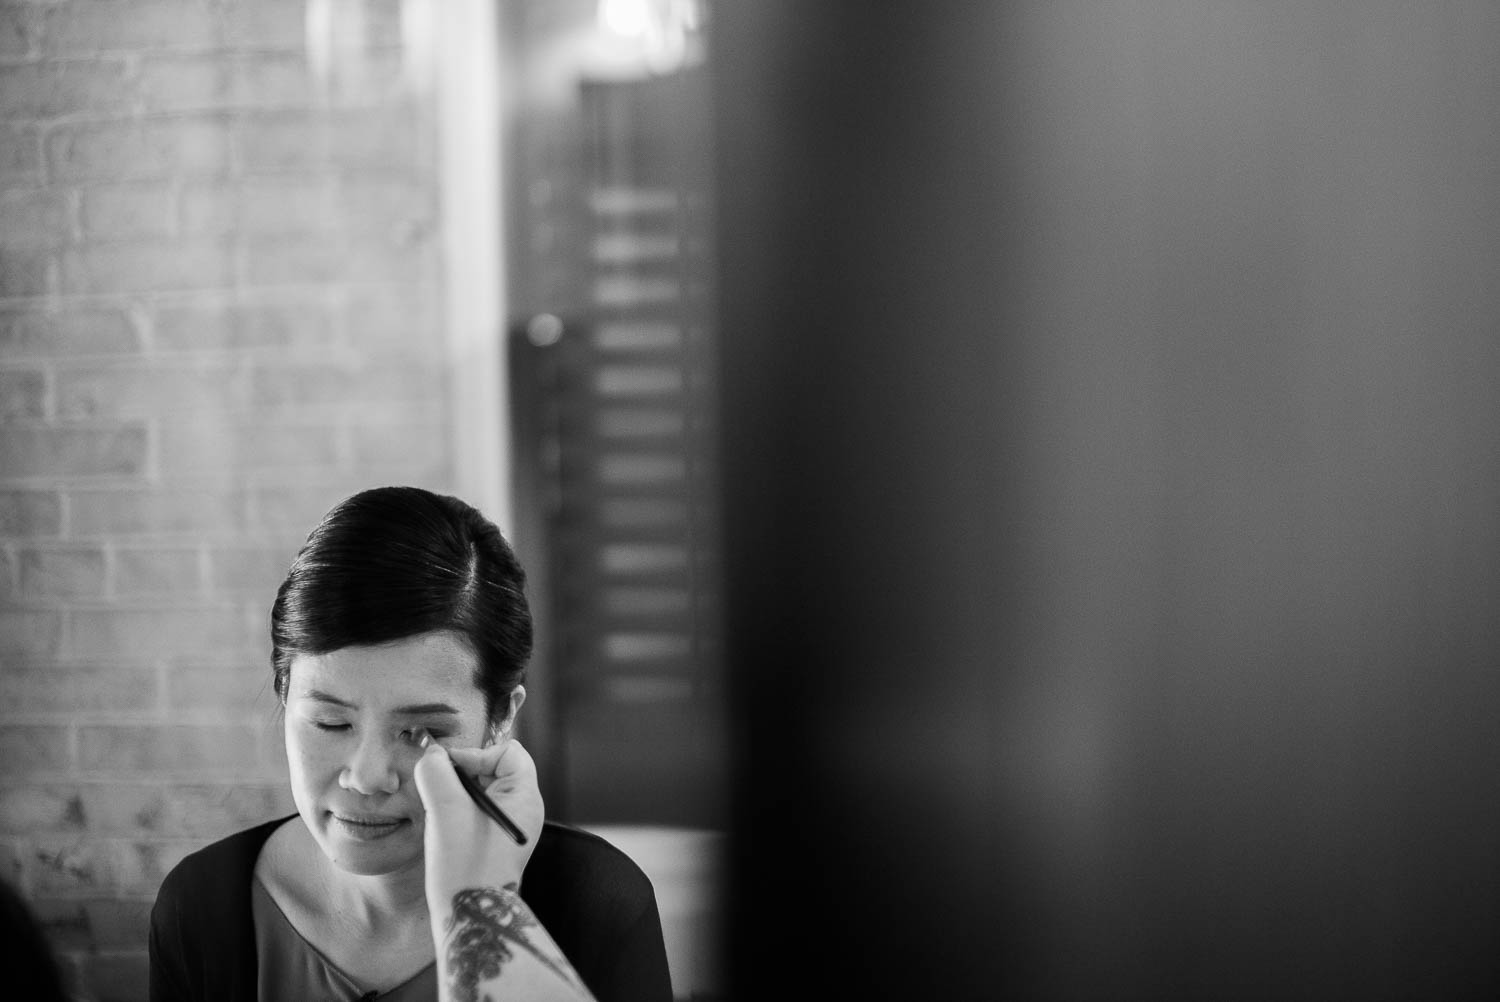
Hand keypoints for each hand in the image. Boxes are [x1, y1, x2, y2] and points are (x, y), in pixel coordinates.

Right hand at [412, 736, 543, 904]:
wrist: (470, 916)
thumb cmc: (465, 863)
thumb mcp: (446, 810)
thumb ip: (437, 773)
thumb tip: (432, 756)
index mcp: (525, 797)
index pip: (508, 752)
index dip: (477, 755)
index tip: (449, 772)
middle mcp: (523, 810)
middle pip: (494, 769)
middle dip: (463, 775)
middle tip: (440, 793)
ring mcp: (509, 827)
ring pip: (481, 791)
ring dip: (456, 796)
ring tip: (441, 816)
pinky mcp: (494, 842)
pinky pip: (475, 813)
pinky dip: (457, 814)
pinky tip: (444, 832)